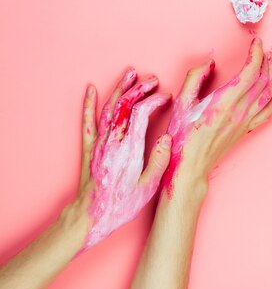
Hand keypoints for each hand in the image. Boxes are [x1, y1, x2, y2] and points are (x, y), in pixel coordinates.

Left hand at [75, 68, 171, 252]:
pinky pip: (88, 121)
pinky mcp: (89, 148)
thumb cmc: (121, 204)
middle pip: (125, 104)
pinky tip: (91, 90)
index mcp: (129, 148)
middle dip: (140, 88)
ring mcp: (99, 142)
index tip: (166, 97)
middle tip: (153, 79)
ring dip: (120, 88)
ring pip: (108, 107)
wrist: (91, 215)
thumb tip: (166, 138)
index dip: (155, 100)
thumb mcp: (148, 188)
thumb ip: (159, 161)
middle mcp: (112, 140)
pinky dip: (89, 103)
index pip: (141, 113)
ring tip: (130, 73)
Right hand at [161, 37, 271, 196]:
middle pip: (261, 81)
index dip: (255, 54)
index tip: (255, 42)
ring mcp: (245, 122)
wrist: (191, 164)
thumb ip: (195, 77)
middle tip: (267, 48)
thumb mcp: (181, 102)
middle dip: (266, 61)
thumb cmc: (182, 135)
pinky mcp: (246, 130)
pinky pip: (267, 113)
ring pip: (267, 94)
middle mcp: (238, 111)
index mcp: (223, 101)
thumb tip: (210, 62)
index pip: (249, 72)